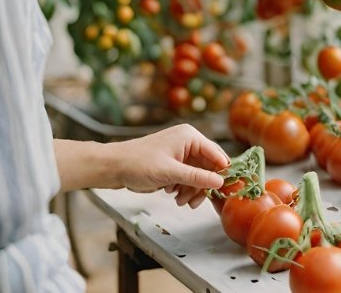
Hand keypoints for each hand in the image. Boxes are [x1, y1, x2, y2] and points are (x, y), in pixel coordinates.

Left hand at [110, 124, 228, 208]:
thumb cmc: (139, 163)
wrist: (114, 167)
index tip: (226, 190)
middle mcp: (188, 143)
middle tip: (195, 202)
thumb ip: (196, 177)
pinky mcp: (174, 164)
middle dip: (202, 186)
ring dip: (192, 190)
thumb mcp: (170, 172)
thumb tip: (221, 182)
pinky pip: (188, 178)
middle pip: (208, 167)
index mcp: (190, 137)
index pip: (216, 154)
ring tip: (180, 201)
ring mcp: (181, 154)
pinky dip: (184, 189)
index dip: (223, 172)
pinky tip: (173, 195)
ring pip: (198, 175)